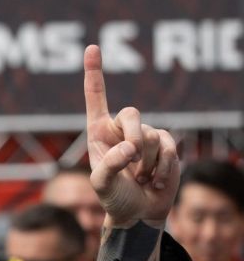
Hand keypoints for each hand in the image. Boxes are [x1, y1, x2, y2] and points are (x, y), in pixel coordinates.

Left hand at [84, 45, 178, 224]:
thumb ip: (109, 165)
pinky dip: (160, 168)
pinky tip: (153, 181)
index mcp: (98, 132)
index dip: (94, 73)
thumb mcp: (100, 185)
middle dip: (134, 138)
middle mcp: (121, 129)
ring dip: (145, 164)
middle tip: (131, 161)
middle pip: (132, 114)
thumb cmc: (113, 197)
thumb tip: (129, 147)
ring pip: (150, 137)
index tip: (92, 48)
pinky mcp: (165, 144)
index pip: (96, 98)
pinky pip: (168, 147)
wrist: (137, 212)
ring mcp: (145, 135)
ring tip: (138, 179)